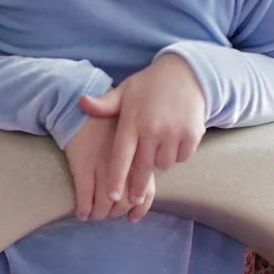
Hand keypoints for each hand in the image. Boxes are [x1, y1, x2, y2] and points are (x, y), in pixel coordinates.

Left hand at [70, 53, 207, 220]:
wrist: (188, 73)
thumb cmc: (150, 85)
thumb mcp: (126, 91)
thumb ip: (105, 104)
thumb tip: (81, 102)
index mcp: (132, 121)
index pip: (121, 157)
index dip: (116, 179)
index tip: (112, 197)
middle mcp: (153, 129)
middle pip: (143, 168)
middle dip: (137, 187)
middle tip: (134, 200)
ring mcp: (174, 132)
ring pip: (163, 164)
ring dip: (159, 163)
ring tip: (156, 149)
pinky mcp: (192, 134)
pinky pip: (181, 157)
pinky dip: (177, 155)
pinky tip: (173, 141)